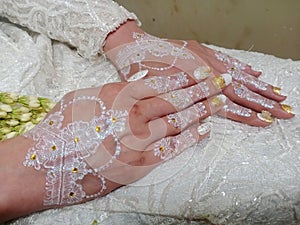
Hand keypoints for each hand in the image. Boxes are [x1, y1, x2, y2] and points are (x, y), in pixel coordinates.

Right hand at [2, 70, 229, 220]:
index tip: (200, 73)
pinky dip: (189, 138)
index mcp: (116, 96)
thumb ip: (114, 91)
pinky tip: (204, 129)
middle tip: (220, 84)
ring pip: (176, 122)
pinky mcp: (138, 165)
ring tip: (218, 103)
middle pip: (173, 100)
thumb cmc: (60, 129)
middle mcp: (129, 115)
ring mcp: (136, 141)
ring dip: (201, 111)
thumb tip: (137, 83)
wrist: (44, 166)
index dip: (184, 77)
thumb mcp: (84, 98)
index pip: (159, 82)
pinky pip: (170, 149)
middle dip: (200, 90)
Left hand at [104, 21, 293, 126]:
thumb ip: (179, 101)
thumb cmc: (139, 67)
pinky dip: (243, 69)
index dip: (248, 113)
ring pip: (238, 74)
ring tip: (277, 94)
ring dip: (259, 87)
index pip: (227, 102)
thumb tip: (202, 115)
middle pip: (239, 89)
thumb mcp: (154, 90)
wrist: (131, 43)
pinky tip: (255, 73)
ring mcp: (205, 59)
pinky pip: (227, 61)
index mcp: (195, 82)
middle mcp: (205, 69)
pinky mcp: (202, 51)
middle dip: (263, 102)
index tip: (266, 121)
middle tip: (285, 110)